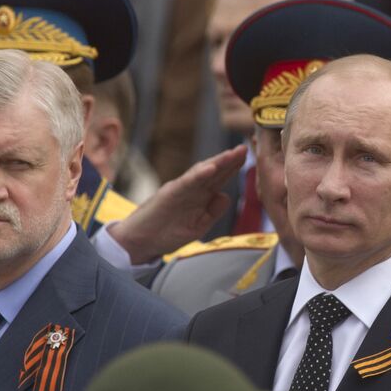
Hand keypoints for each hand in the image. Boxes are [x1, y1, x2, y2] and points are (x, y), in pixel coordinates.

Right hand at [106, 145, 246, 263]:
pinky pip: (186, 183)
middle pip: (213, 172)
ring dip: (217, 162)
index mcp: (199, 196)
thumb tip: (226, 196)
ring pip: (201, 172)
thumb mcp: (198, 226)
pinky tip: (211, 168)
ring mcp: (180, 189)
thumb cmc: (167, 233)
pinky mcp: (169, 193)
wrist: (140, 242)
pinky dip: (198, 175)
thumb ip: (212, 213)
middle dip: (229, 160)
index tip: (249, 158)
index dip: (233, 169)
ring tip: (232, 153)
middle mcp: (191, 189)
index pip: (219, 179)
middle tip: (245, 148)